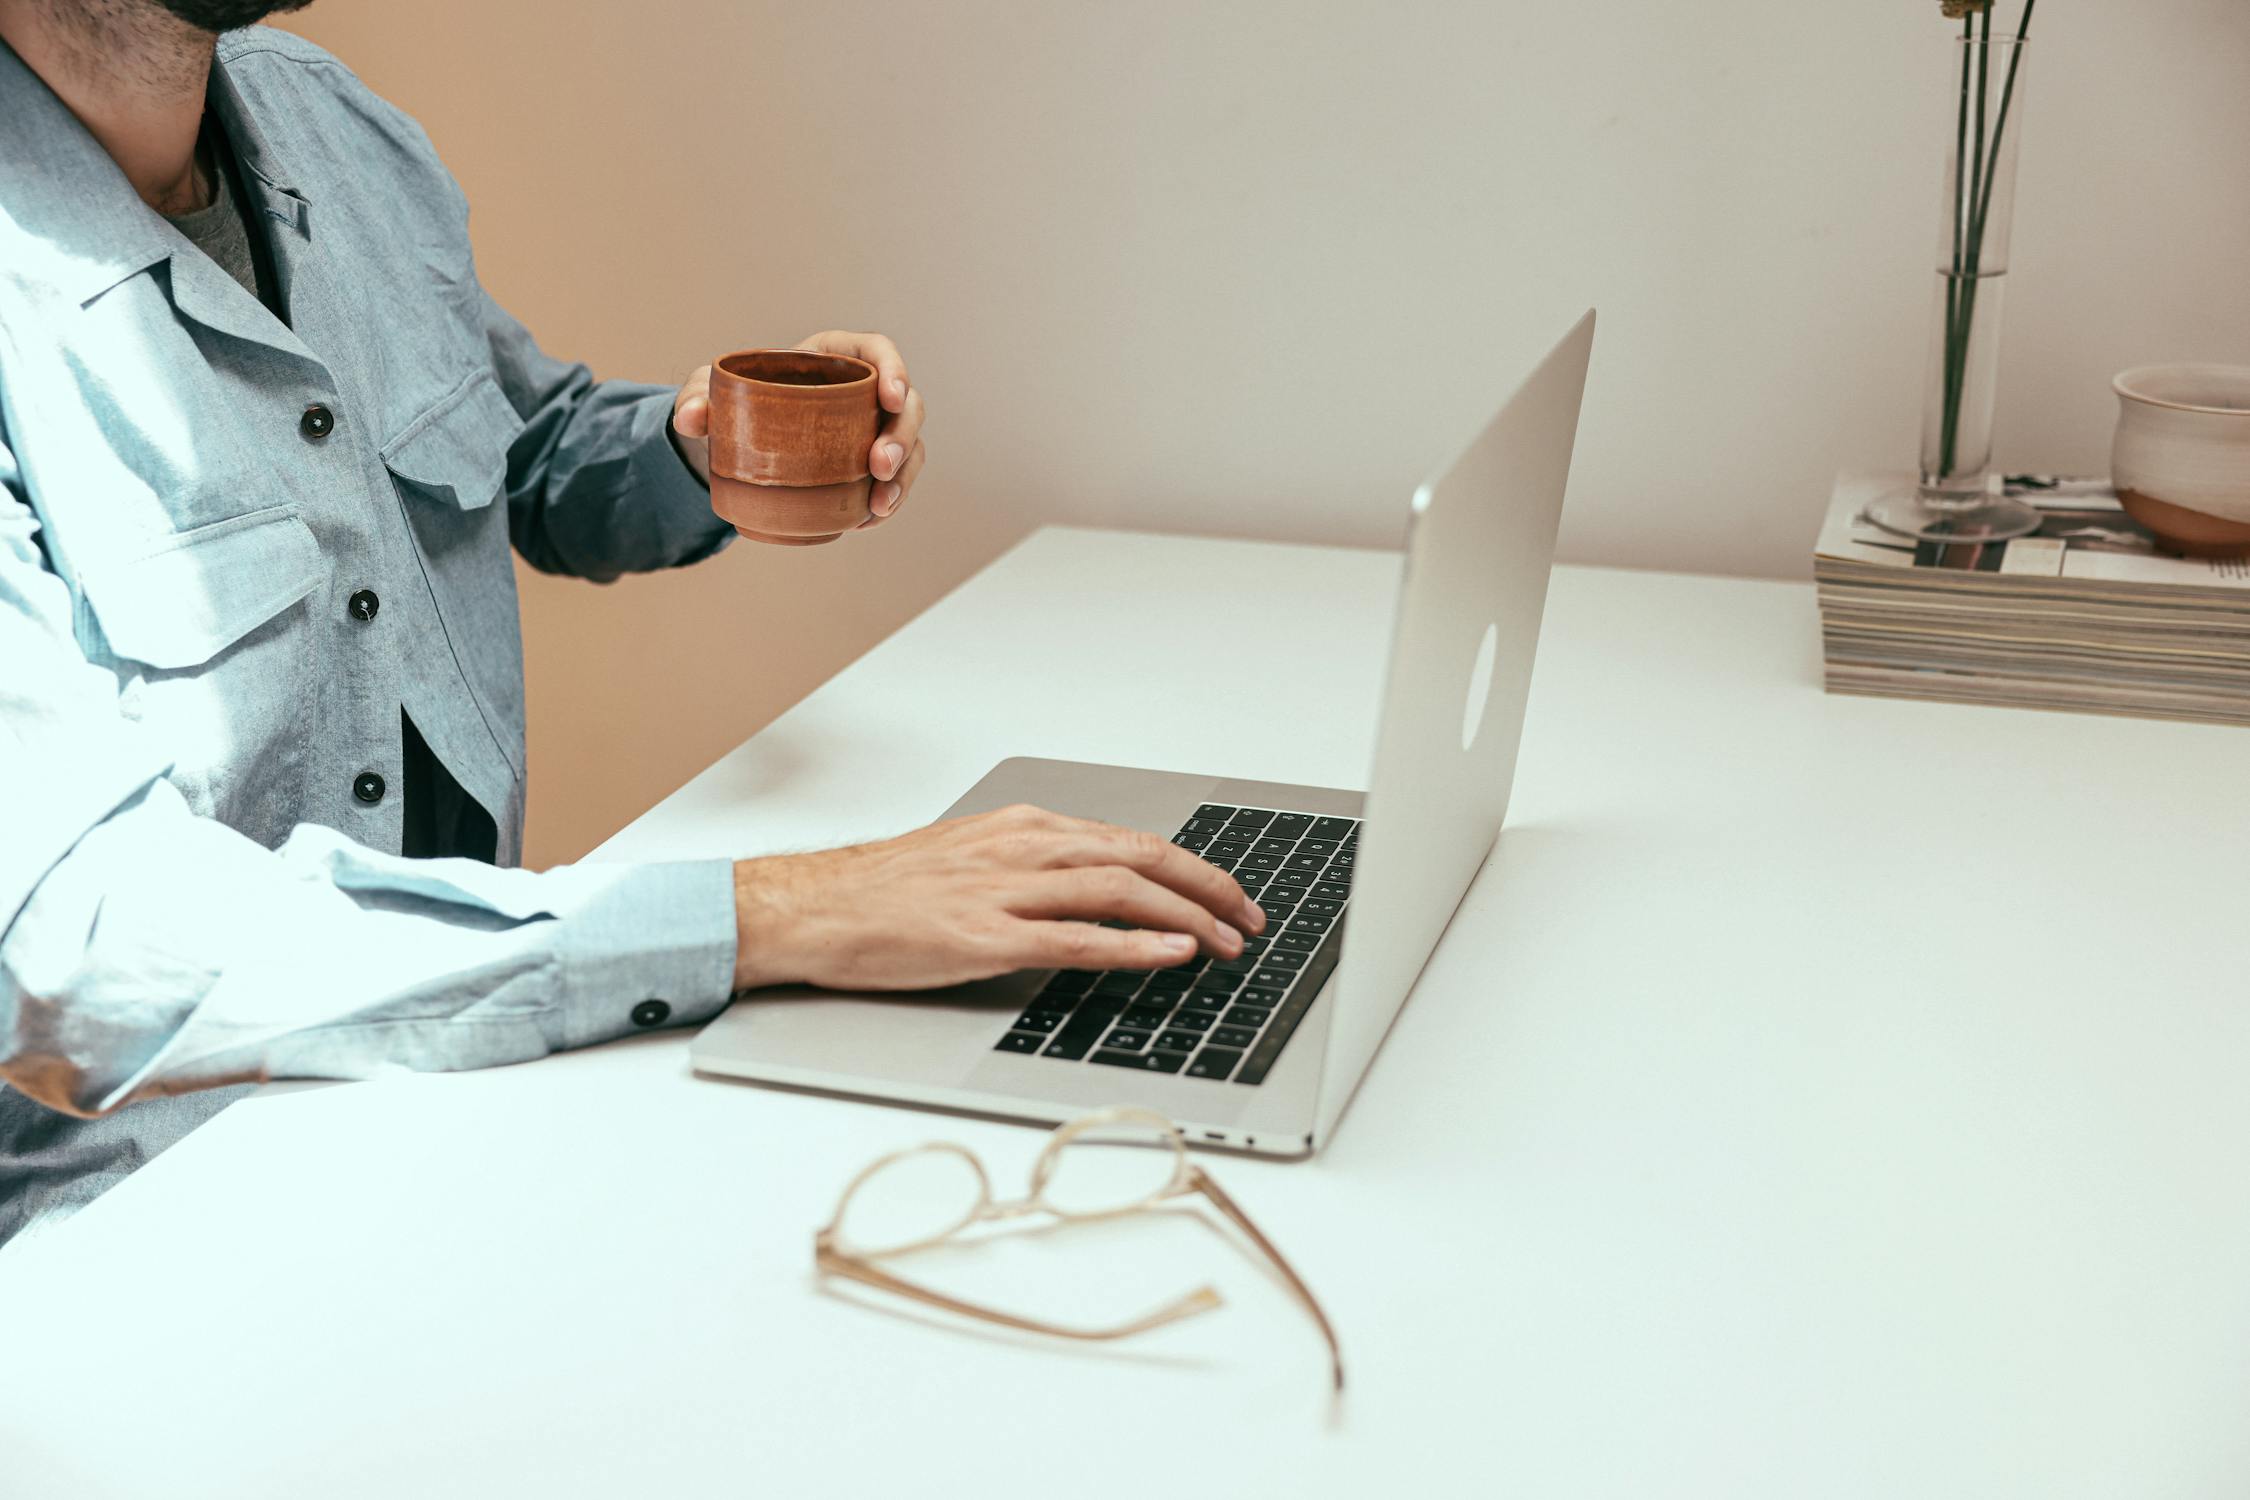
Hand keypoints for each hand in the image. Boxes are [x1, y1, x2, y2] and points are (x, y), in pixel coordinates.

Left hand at [671, 330, 926, 531]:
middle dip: (901, 437)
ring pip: (909, 448)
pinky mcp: (868, 466)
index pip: (879, 352)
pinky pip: (894, 482)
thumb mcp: (709, 393)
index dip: (894, 370)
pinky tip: (868, 519)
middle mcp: (863, 392)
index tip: (890, 398)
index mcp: (834, 356)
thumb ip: (696, 397)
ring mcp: (871, 431)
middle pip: (906, 406)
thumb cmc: (732, 402)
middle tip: (879, 468)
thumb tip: (691, 419)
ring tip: (878, 506)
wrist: (736, 440)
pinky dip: (886, 502)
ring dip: (902, 478)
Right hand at [729, 804, 1265, 991]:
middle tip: (1252, 918)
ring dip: (1188, 916)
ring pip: (1120, 890)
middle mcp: (1021, 848)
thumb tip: (1094, 898)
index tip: (1228, 893)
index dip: (1191, 868)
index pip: (1129, 840)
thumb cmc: (882, 892)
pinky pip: (1077, 939)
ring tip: (1230, 942)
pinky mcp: (984, 938)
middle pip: (1141, 856)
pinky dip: (1135, 946)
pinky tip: (1172, 956)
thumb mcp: (970, 861)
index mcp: (1022, 828)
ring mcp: (1003, 892)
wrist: (811, 908)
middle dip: (1209, 887)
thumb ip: (1032, 874)